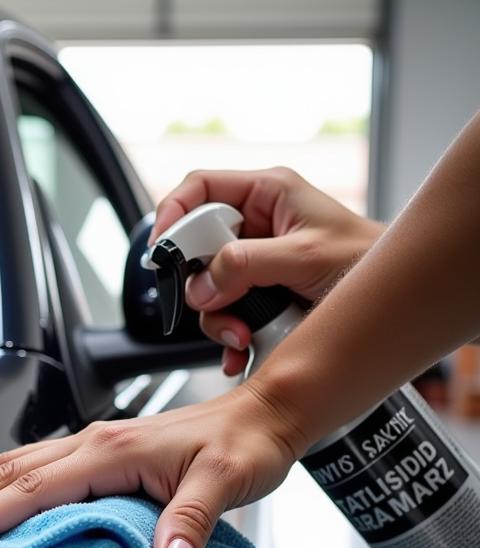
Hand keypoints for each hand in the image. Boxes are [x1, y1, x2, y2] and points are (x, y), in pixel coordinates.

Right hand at [0, 383, 306, 547]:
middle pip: (8, 472)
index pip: (34, 488)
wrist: (263, 414)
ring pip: (14, 463)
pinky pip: (34, 462)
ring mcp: (93, 442)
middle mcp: (93, 442)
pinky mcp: (99, 450)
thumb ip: (190, 521)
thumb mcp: (226, 481)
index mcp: (111, 451)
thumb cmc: (244, 445)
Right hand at [154, 168, 384, 374]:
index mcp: (267, 194)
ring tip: (242, 336)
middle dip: (199, 284)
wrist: (395, 300)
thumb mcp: (304, 256)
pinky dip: (228, 337)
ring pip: (207, 289)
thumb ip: (247, 265)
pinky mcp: (257, 295)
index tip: (160, 250)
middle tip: (210, 303)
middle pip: (197, 248)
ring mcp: (255, 262)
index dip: (172, 215)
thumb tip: (201, 284)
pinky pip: (224, 314)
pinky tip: (242, 349)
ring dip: (217, 319)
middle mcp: (256, 225)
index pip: (199, 190)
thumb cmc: (364, 261)